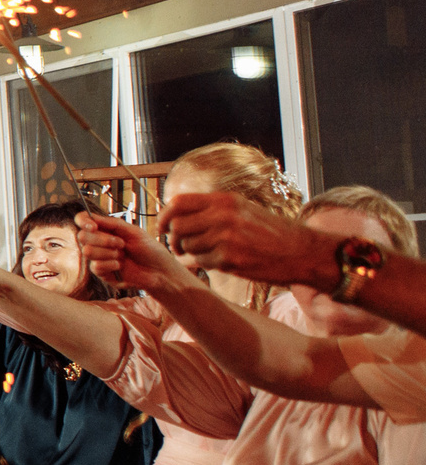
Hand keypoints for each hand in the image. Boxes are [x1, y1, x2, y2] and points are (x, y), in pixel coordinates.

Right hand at [77, 211, 185, 295]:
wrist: (159, 271)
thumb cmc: (149, 250)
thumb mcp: (133, 231)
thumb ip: (112, 223)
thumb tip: (91, 217)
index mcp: (105, 230)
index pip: (82, 221)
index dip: (83, 221)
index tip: (93, 226)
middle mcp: (99, 243)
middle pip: (82, 236)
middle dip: (102, 239)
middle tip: (121, 243)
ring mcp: (99, 258)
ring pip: (87, 252)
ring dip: (108, 252)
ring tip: (122, 255)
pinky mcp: (102, 273)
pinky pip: (96, 266)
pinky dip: (110, 265)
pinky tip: (121, 266)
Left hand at [159, 192, 341, 289]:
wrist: (303, 252)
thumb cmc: (272, 232)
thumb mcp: (244, 209)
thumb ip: (213, 209)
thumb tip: (176, 215)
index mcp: (225, 200)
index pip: (178, 202)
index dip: (164, 215)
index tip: (162, 226)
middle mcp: (224, 216)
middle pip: (177, 226)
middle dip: (173, 238)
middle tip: (180, 246)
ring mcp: (227, 238)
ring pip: (187, 245)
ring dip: (191, 252)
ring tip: (207, 253)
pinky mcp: (231, 260)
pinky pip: (202, 262)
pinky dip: (205, 263)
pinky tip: (222, 261)